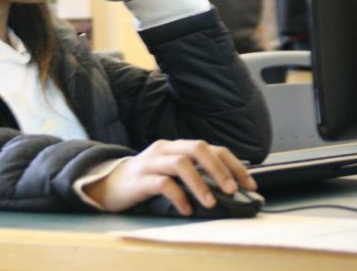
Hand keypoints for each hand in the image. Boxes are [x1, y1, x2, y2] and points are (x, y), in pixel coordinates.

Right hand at [83, 139, 257, 214]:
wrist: (107, 185)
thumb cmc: (145, 180)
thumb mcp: (170, 172)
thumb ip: (194, 173)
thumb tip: (228, 188)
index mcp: (176, 146)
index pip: (211, 147)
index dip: (233, 164)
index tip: (249, 183)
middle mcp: (165, 149)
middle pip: (197, 148)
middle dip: (219, 168)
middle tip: (231, 190)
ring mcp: (151, 162)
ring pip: (180, 163)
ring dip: (200, 183)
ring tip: (211, 203)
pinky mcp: (139, 178)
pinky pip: (162, 183)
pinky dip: (179, 196)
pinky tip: (187, 210)